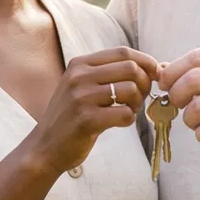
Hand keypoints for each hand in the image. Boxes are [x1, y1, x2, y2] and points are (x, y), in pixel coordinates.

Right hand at [27, 47, 156, 177]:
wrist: (45, 147)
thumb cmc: (71, 117)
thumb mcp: (82, 86)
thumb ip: (109, 74)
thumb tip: (153, 67)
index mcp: (80, 64)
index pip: (123, 52)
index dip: (145, 61)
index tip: (155, 74)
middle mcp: (79, 76)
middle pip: (130, 68)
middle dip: (144, 84)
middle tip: (140, 98)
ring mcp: (81, 98)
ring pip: (131, 89)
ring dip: (137, 103)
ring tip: (128, 111)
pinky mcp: (86, 120)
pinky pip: (124, 113)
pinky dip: (129, 119)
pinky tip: (120, 122)